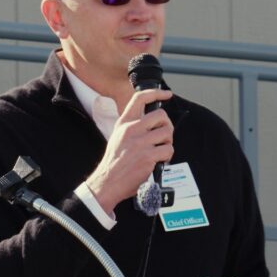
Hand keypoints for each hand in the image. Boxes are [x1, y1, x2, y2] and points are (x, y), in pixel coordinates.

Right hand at [86, 88, 173, 212]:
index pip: (139, 98)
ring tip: (160, 150)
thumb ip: (132, 127)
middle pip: (161, 116)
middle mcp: (131, 130)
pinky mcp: (148, 156)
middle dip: (167, 126)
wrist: (107, 183)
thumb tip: (153, 123)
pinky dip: (168, 156)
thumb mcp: (118, 137)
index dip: (156, 93)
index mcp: (123, 123)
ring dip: (168, 143)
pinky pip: (168, 150)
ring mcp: (140, 143)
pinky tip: (159, 160)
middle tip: (163, 136)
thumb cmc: (114, 163)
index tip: (167, 94)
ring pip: (167, 133)